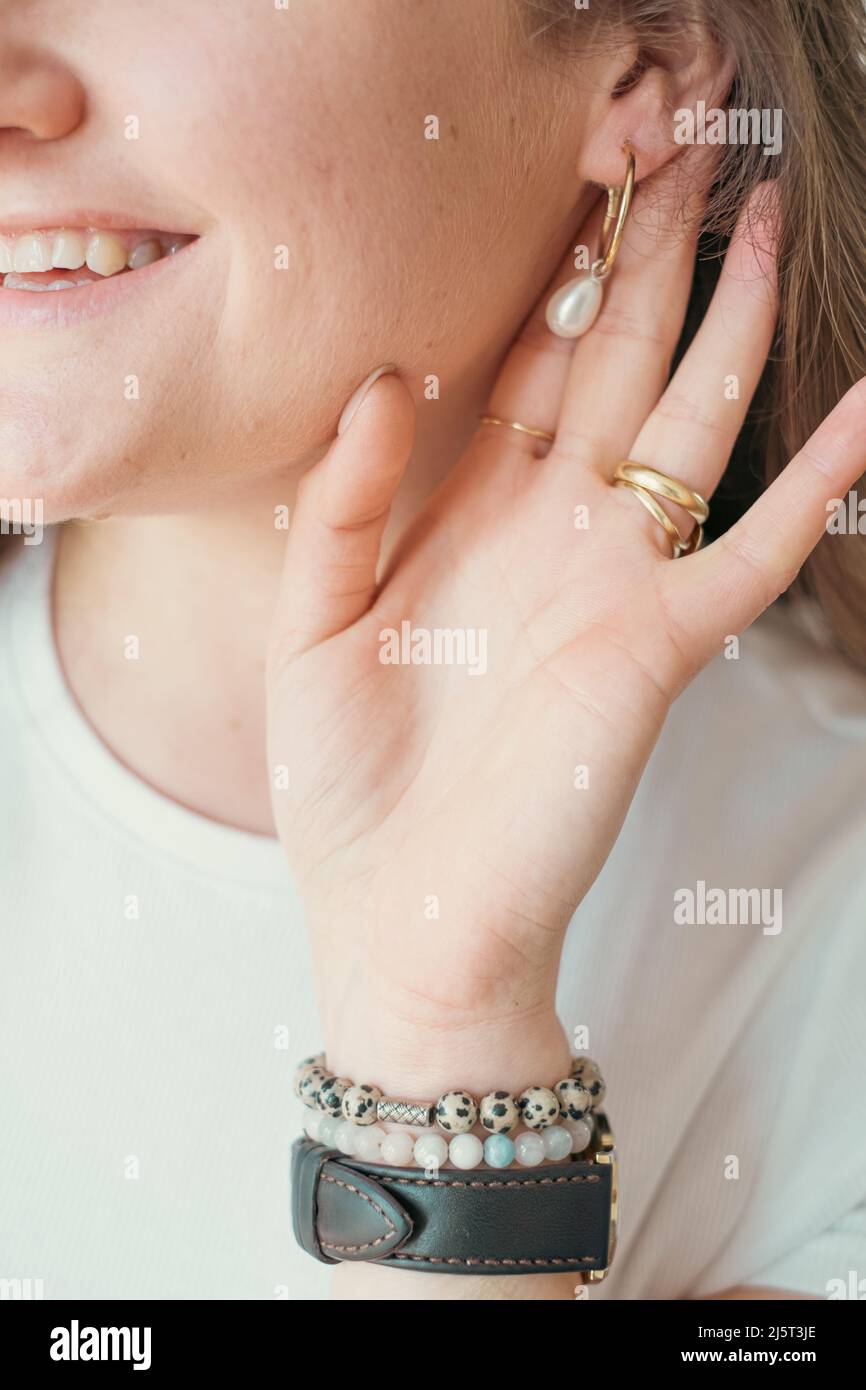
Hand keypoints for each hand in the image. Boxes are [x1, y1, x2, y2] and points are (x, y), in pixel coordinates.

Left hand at [266, 174, 865, 1096]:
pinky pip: (754, 553)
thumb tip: (389, 376)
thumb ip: (344, 500)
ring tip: (764, 221)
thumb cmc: (352, 787)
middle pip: (617, 366)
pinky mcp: (657, 648)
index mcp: (472, 517)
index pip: (530, 366)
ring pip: (691, 426)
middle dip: (651, 260)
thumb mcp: (311, 625)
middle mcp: (554, 532)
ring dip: (729, 327)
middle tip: (688, 149)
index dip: (555, 273)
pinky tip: (861, 405)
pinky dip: (812, 486)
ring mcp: (614, 583)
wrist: (403, 920)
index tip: (580, 178)